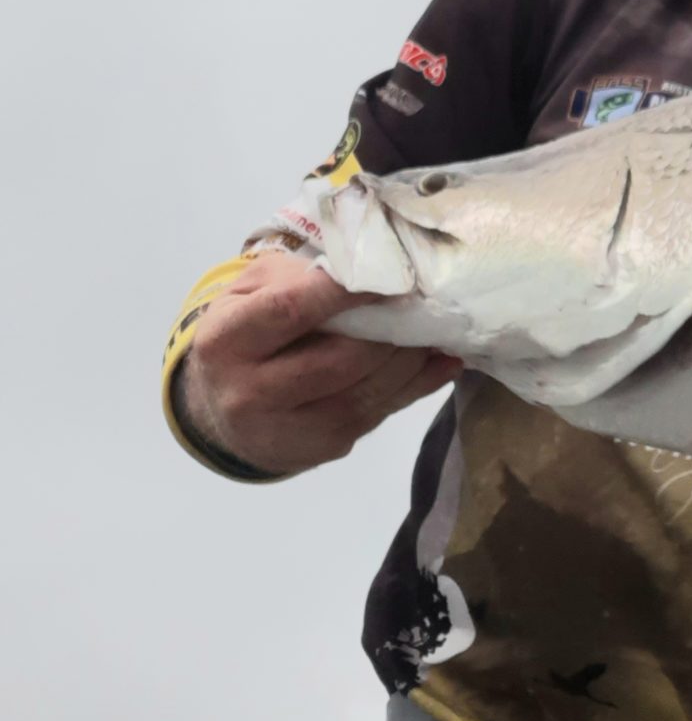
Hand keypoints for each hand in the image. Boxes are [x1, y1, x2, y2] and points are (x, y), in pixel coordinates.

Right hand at [177, 253, 461, 476]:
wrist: (223, 410)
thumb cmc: (247, 334)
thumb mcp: (252, 292)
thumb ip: (298, 276)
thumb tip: (370, 271)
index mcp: (226, 342)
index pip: (290, 311)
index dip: (344, 293)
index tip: (389, 274)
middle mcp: (250, 392)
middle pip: (339, 360)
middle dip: (390, 330)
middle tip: (424, 302)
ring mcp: (287, 429)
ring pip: (366, 392)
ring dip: (411, 359)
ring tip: (437, 329)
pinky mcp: (321, 449)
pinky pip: (378, 414)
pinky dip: (416, 386)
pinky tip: (440, 362)